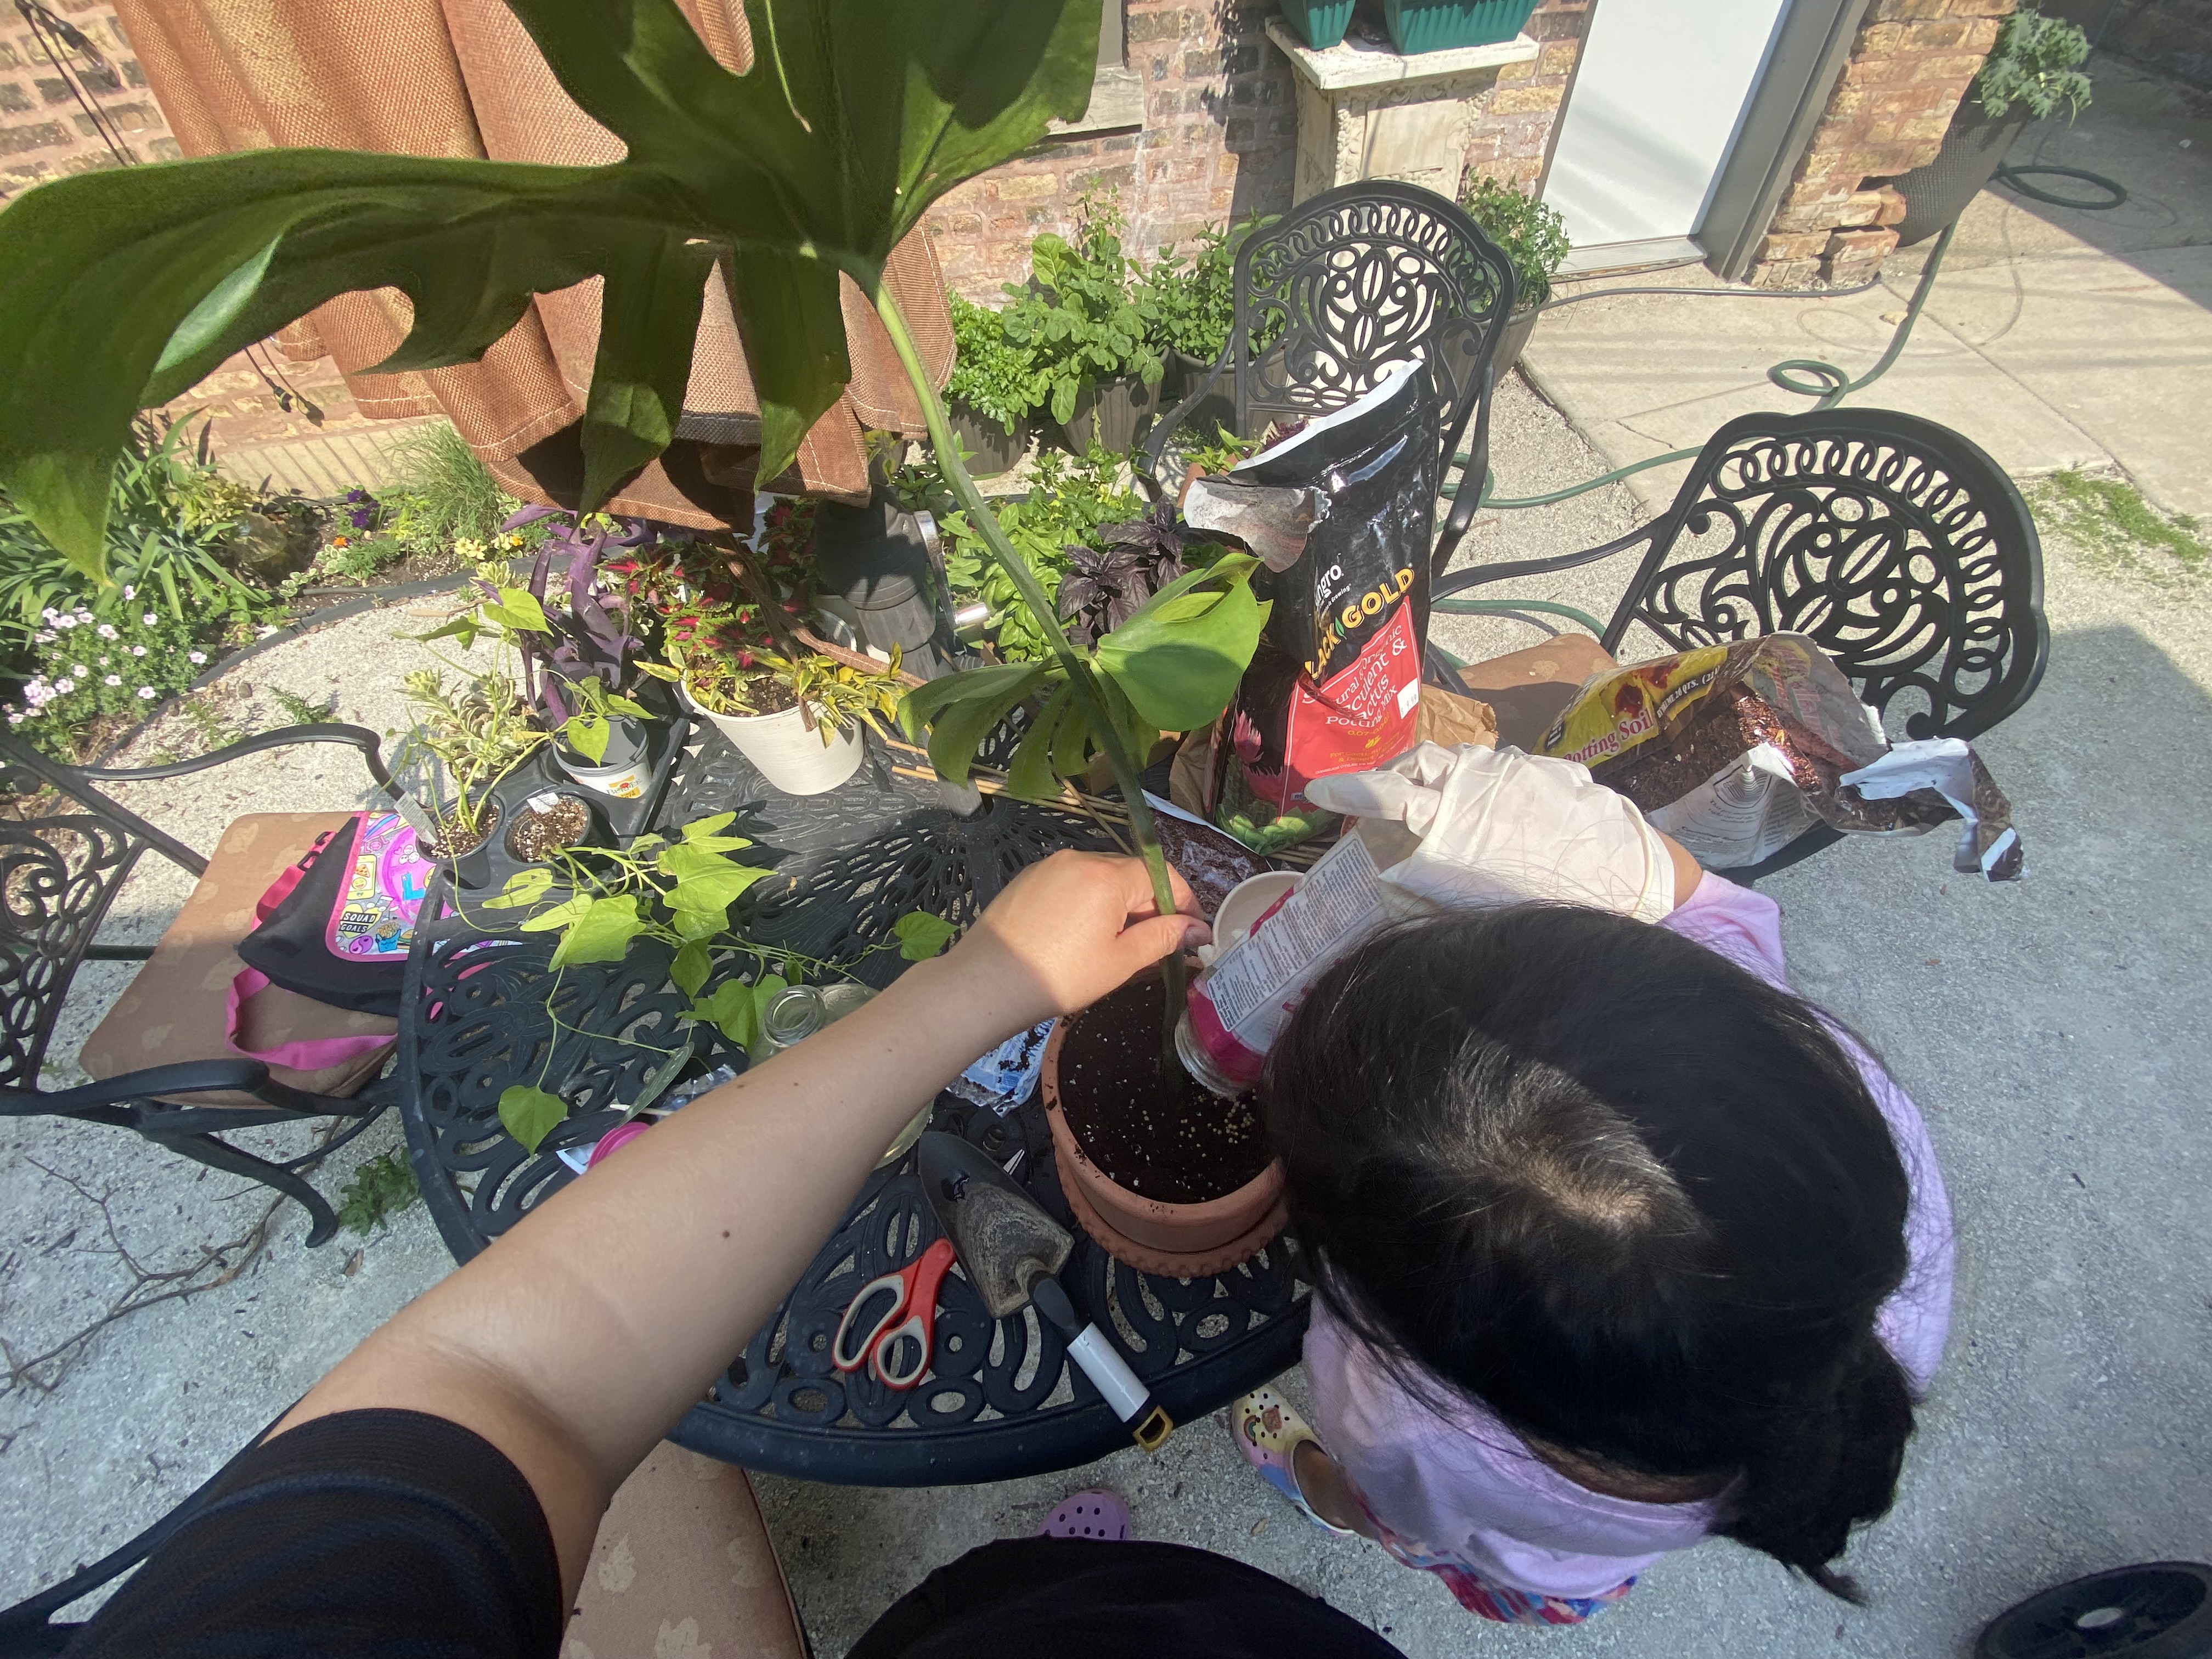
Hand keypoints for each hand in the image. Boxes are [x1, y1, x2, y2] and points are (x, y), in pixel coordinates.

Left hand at [948, 851, 1208, 1027]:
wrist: (985, 983)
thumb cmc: (1060, 977)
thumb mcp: (1121, 962)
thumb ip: (1163, 938)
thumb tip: (1198, 929)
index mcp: (1108, 875)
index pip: (1162, 874)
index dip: (1185, 902)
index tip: (1193, 932)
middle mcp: (1079, 858)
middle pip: (1132, 873)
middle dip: (1151, 905)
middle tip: (1157, 945)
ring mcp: (1050, 866)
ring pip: (1101, 878)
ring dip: (1120, 904)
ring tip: (1117, 945)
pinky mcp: (1029, 878)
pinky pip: (1073, 882)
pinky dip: (1088, 902)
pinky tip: (1080, 936)